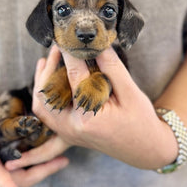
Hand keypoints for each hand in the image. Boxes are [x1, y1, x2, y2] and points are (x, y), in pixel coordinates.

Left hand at [32, 46, 177, 169]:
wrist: (145, 149)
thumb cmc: (141, 122)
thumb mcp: (131, 92)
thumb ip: (112, 68)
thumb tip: (97, 43)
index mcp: (88, 118)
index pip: (73, 78)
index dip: (70, 55)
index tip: (67, 37)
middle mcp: (72, 128)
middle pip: (47, 94)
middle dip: (49, 68)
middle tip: (57, 47)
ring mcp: (67, 133)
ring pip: (42, 105)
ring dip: (42, 82)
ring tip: (47, 60)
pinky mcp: (67, 132)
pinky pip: (47, 113)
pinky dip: (45, 95)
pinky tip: (48, 77)